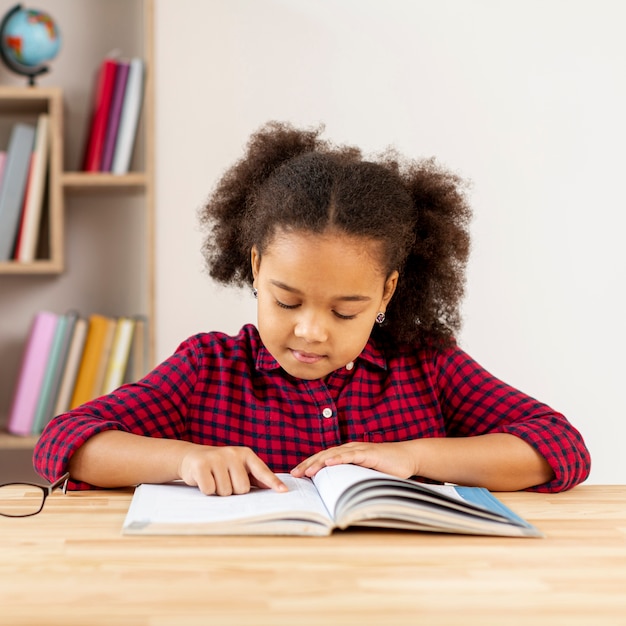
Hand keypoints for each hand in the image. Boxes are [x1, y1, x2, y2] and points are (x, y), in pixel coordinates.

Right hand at [179, 445, 287, 495]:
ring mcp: (216, 458)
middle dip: (233, 490)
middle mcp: (232, 454)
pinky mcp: (201, 465)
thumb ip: (254, 476)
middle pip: (242, 488)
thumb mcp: (238, 466)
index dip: (273, 482)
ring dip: (219, 491)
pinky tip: (204, 480)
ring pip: (226, 491)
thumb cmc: (220, 466)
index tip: (284, 491)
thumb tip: (274, 487)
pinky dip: (207, 490)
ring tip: (214, 479)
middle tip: (224, 480)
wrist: (191, 458)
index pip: (262, 471)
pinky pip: (210, 490)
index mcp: (245, 454)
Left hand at [290, 441, 417, 478]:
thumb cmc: (387, 467)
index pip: (323, 459)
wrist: (408, 457)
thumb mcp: (365, 475)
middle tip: (294, 474)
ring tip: (307, 471)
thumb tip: (337, 495)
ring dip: (319, 462)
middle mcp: (350, 449)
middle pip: (323, 455)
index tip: (296, 475)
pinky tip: (329, 462)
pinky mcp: (369, 453)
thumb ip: (351, 480)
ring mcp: (359, 450)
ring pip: (334, 454)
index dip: (309, 465)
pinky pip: (351, 455)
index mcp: (347, 454)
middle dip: (308, 465)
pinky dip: (339, 458)